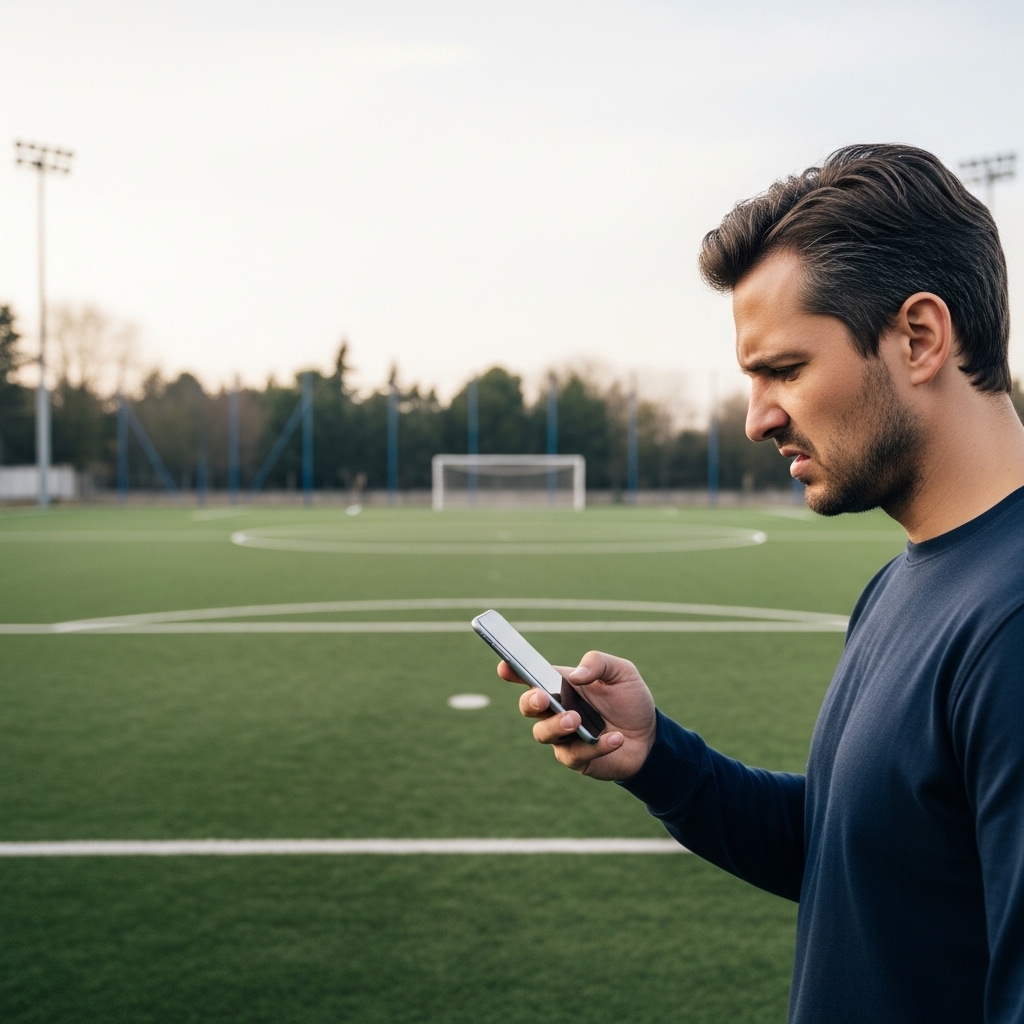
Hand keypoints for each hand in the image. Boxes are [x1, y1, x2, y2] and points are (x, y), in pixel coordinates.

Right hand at [498, 651, 656, 779]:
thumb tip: (575, 675)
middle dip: (530, 702)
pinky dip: (596, 746)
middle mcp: (556, 710)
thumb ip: (598, 663)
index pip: (532, 676)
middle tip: (543, 698)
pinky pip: (576, 754)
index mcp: (562, 684)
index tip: (505, 666)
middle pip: (528, 707)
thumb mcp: (622, 672)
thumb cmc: (630, 700)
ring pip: (543, 733)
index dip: (513, 671)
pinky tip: (616, 738)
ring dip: (556, 725)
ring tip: (575, 719)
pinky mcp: (576, 759)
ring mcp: (563, 736)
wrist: (650, 737)